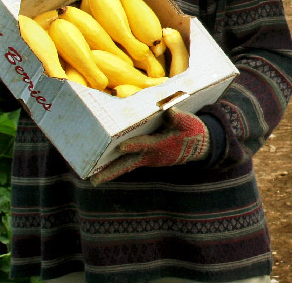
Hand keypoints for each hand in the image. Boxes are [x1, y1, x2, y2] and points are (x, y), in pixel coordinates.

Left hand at [89, 108, 209, 184]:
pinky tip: (103, 167)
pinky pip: (129, 164)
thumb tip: (168, 110)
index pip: (145, 145)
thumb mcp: (188, 122)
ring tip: (92, 177)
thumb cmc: (191, 131)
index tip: (121, 147)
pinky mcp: (147, 159)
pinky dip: (117, 166)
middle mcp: (151, 156)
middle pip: (128, 164)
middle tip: (94, 181)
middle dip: (111, 172)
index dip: (134, 146)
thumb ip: (177, 118)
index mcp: (161, 144)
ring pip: (126, 165)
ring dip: (110, 171)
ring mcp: (148, 160)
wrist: (199, 146)